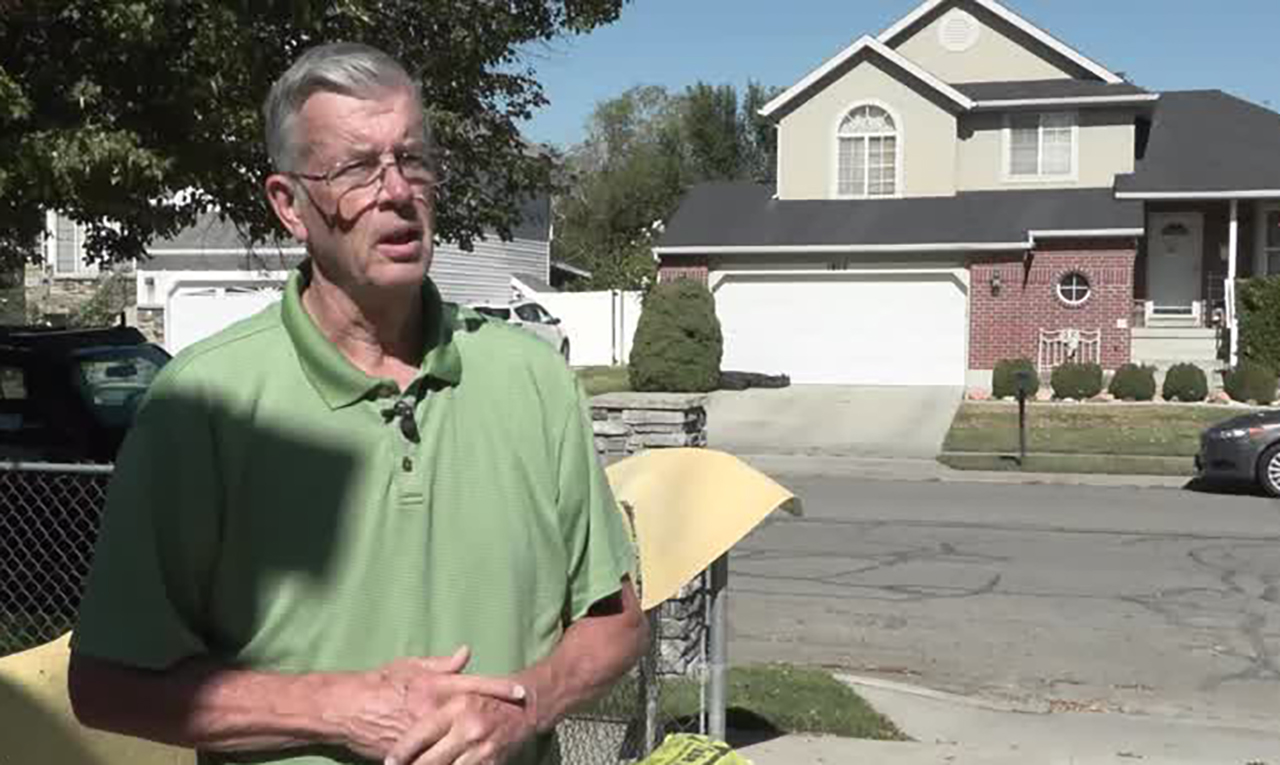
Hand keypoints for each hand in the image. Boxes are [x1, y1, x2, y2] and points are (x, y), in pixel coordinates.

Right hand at [322, 646, 525, 761]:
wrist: (347, 710)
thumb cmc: (379, 684)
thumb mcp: (409, 667)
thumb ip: (440, 664)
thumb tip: (466, 652)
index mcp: (434, 685)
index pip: (475, 684)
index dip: (500, 688)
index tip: (522, 692)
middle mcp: (433, 709)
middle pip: (473, 715)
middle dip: (495, 720)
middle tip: (518, 722)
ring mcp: (423, 733)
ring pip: (457, 743)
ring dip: (476, 746)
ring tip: (494, 747)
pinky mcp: (411, 754)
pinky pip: (436, 759)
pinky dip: (451, 761)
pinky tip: (466, 762)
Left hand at [385, 689, 537, 764]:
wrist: (527, 709)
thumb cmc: (485, 698)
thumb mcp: (460, 687)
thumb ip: (434, 683)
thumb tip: (400, 698)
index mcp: (457, 706)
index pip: (420, 734)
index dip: (401, 752)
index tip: (389, 762)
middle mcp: (469, 728)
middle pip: (428, 761)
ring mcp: (481, 750)